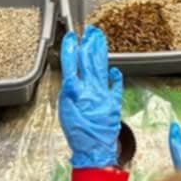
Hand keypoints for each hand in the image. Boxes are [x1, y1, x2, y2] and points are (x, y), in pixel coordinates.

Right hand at [58, 26, 122, 168]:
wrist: (95, 149)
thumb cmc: (77, 133)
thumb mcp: (64, 110)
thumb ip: (68, 92)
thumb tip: (71, 77)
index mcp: (76, 90)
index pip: (72, 64)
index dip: (70, 49)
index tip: (71, 37)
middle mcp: (91, 89)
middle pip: (89, 61)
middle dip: (88, 44)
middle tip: (90, 31)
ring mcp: (104, 94)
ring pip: (101, 68)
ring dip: (100, 52)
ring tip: (99, 39)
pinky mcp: (113, 102)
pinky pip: (115, 86)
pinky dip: (115, 77)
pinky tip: (114, 68)